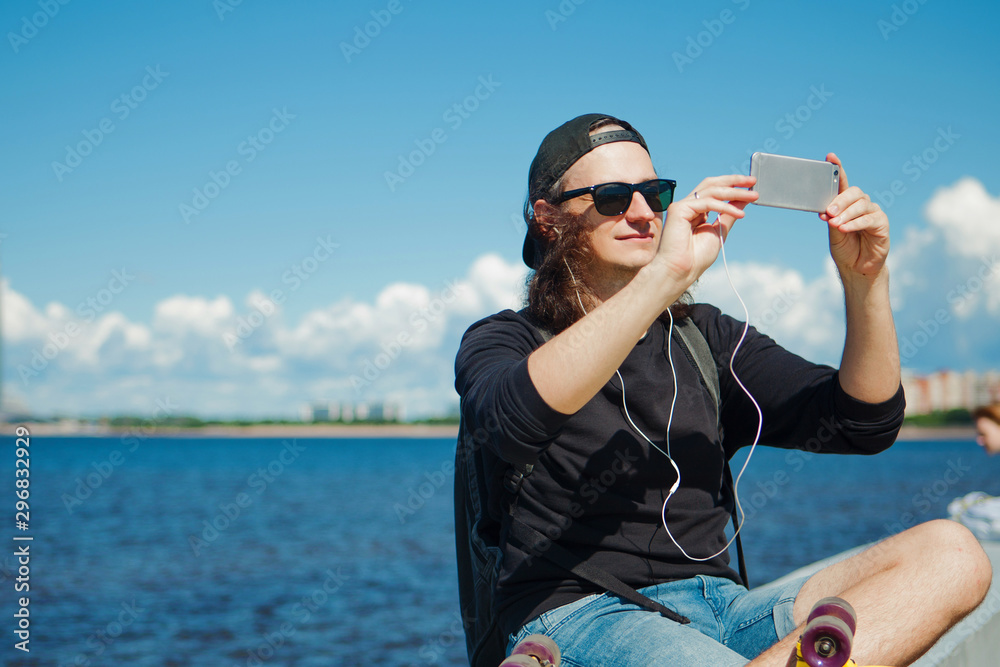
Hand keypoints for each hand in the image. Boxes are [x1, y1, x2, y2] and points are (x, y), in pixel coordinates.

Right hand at [652, 174, 757, 283]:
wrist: (681, 271)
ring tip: (752, 197)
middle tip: (753, 181)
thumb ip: (729, 214)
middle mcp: (688, 206)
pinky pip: (706, 202)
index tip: (751, 185)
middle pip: (711, 184)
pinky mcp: (678, 209)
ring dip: (734, 192)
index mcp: (696, 211)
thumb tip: (743, 199)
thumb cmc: (696, 257)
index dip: (732, 185)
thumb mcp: (720, 231)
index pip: (714, 190)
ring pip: (711, 191)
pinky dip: (725, 207)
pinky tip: (739, 214)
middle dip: (733, 181)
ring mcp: (682, 206)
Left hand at [821, 154, 889, 282]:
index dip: (838, 168)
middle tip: (829, 211)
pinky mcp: (882, 223)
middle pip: (854, 192)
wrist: (856, 267)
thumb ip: (831, 220)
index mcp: (847, 203)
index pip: (843, 182)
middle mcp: (861, 204)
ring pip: (861, 205)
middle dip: (840, 200)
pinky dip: (855, 223)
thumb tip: (825, 211)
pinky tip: (845, 228)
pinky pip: (869, 219)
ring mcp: (873, 212)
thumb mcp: (833, 233)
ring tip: (835, 223)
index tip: (830, 157)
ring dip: (846, 214)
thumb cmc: (845, 248)